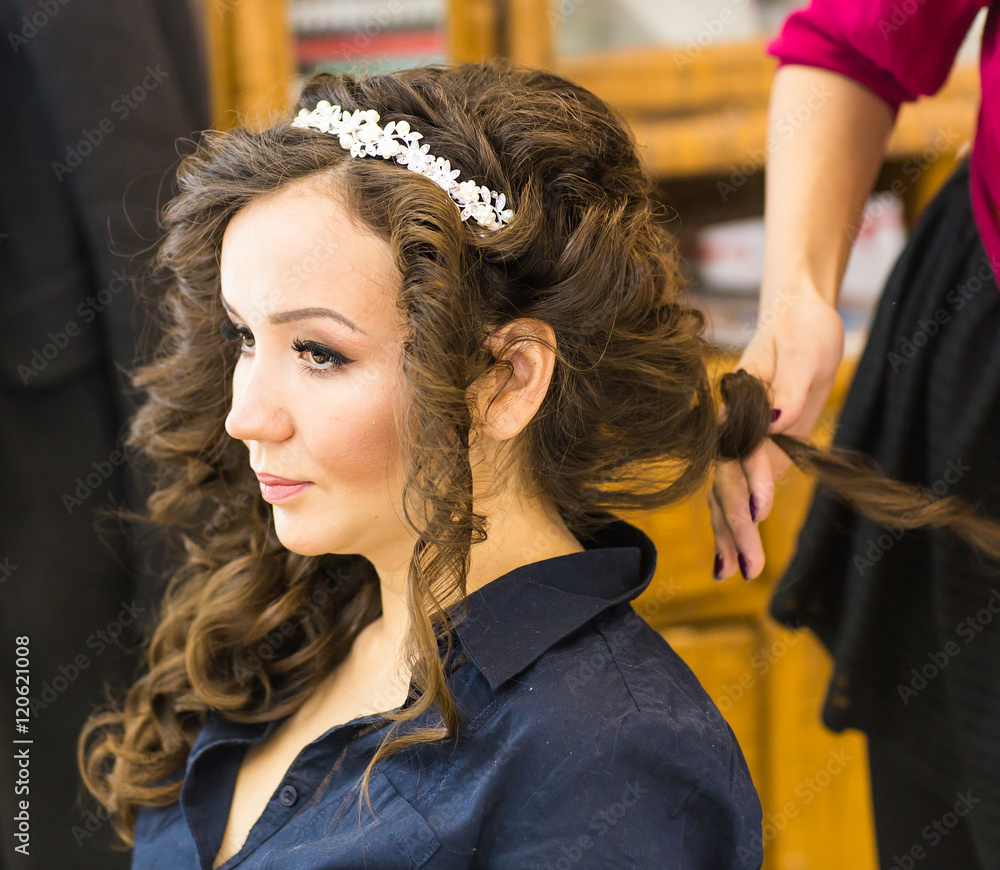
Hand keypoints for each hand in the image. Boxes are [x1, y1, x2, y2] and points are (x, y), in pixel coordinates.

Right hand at [708, 285, 844, 579]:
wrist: (796, 317)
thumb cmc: (801, 328)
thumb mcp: (802, 351)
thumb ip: (788, 389)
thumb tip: (776, 420)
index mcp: (738, 404)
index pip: (741, 449)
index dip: (751, 479)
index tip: (760, 512)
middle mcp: (730, 428)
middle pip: (725, 482)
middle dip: (735, 525)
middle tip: (748, 567)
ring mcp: (739, 443)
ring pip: (723, 494)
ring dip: (728, 534)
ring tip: (733, 573)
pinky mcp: (753, 452)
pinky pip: (737, 492)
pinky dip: (733, 524)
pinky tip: (733, 556)